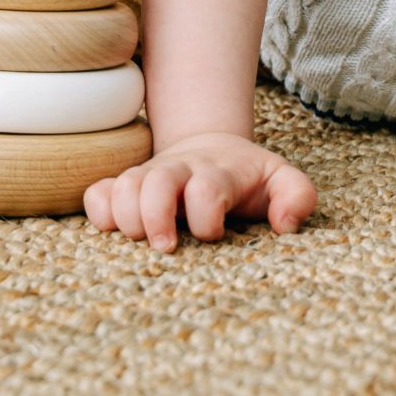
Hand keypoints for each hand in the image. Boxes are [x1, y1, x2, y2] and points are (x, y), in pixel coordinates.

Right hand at [83, 133, 316, 253]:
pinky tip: (114, 230)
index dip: (207, 214)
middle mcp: (180, 172)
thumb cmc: (248, 179)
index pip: (207, 186)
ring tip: (139, 241)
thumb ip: (297, 197)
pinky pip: (98, 193)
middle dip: (156, 215)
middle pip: (157, 181)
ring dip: (127, 215)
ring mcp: (149, 178)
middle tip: (166, 246)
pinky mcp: (126, 188)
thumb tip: (286, 226)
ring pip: (124, 185)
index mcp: (218, 172)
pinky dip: (99, 211)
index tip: (214, 234)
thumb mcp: (282, 180)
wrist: (212, 148)